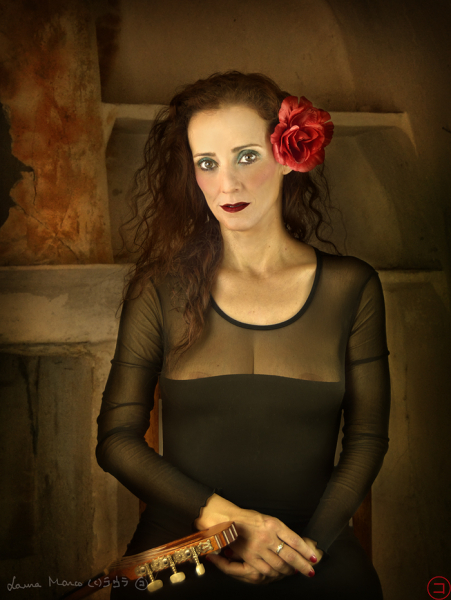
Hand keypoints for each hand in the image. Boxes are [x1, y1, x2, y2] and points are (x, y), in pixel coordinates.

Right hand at [195, 495, 321, 583]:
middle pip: (290, 555)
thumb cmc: (250, 519)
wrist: (229, 520)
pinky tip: (281, 573)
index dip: (306, 551)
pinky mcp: (250, 557)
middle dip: (303, 566)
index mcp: (274, 524)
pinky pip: (267, 569)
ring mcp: (259, 548)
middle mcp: (268, 536)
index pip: (295, 540)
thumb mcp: (269, 519)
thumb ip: (282, 531)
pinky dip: (276, 573)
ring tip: (296, 572)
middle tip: (310, 571)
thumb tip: (297, 545)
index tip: (314, 558)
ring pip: (280, 565)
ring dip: (290, 570)